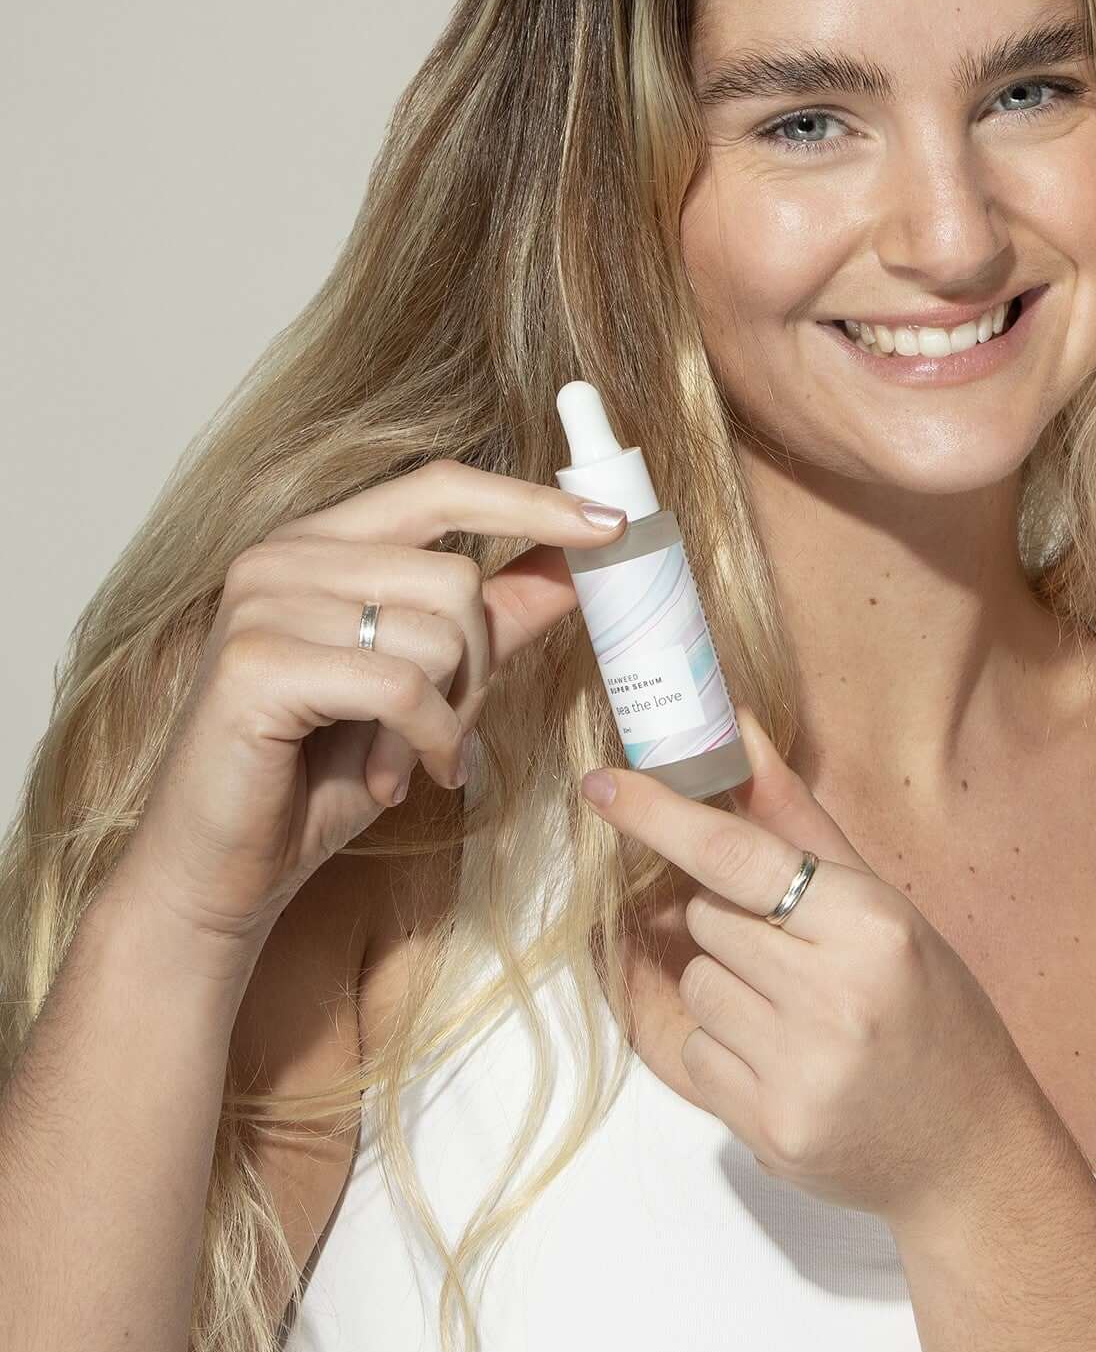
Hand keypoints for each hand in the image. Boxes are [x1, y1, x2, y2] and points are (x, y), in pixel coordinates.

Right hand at [116, 460, 626, 955]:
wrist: (227, 863)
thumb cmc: (323, 773)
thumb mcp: (429, 686)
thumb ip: (494, 621)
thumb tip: (574, 569)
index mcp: (322, 543)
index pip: (440, 488)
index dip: (531, 502)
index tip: (612, 522)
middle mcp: (282, 555)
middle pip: (457, 576)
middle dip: (479, 666)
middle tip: (447, 727)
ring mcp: (261, 603)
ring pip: (436, 633)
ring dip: (447, 715)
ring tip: (408, 756)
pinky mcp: (254, 663)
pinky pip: (400, 686)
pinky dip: (423, 741)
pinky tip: (397, 779)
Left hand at [580, 711, 1041, 1225]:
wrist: (971, 1149)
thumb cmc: (935, 1013)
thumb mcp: (890, 912)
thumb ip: (804, 827)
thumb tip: (739, 732)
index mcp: (872, 925)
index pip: (739, 855)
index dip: (661, 816)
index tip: (602, 785)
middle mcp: (834, 995)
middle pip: (705, 919)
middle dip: (731, 924)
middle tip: (794, 955)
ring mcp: (798, 1068)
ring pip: (694, 986)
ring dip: (727, 989)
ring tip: (799, 1018)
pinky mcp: (768, 1127)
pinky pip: (696, 1054)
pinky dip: (727, 1052)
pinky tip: (788, 1064)